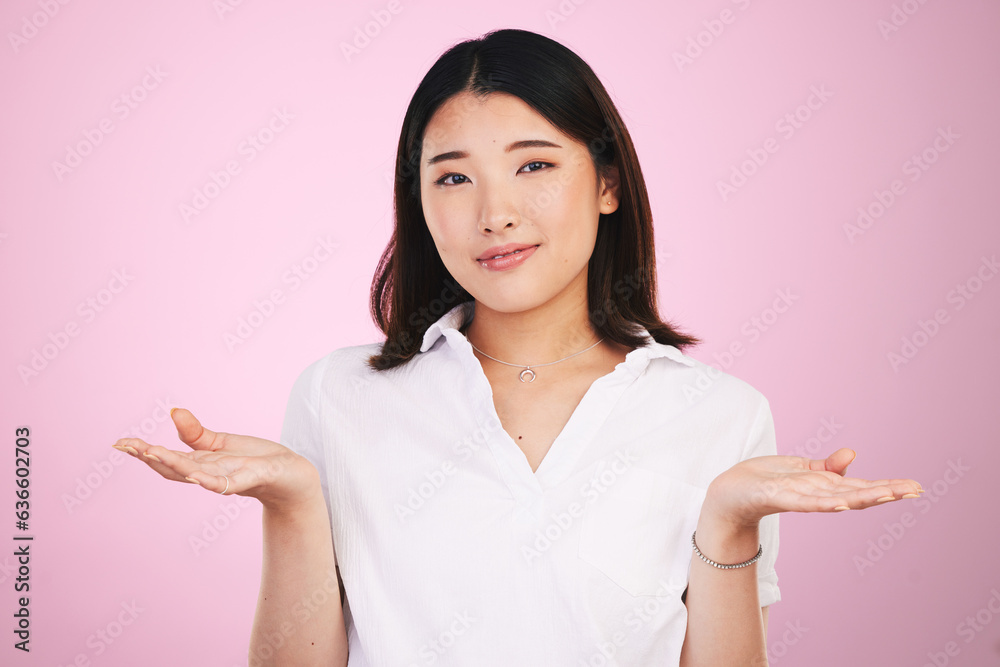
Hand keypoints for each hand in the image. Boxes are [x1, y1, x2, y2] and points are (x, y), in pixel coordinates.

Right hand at [112, 407, 320, 511]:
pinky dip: (212, 481)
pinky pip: (229, 483)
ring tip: (152, 453)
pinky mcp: (252, 479)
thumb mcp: (222, 443)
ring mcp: (230, 479)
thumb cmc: (257, 461)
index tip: (120, 443)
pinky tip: (197, 476)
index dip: (143, 452)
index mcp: (202, 464)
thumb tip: (173, 412)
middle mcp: (210, 474)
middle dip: (151, 458)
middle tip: (128, 446)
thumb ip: (196, 434)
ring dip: (175, 466)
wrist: (293, 477)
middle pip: (175, 469)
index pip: (166, 459)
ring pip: (197, 475)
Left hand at [703, 447, 924, 527]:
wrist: (730, 493)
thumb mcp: (800, 469)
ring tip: (888, 494)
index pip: (861, 486)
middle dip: (885, 492)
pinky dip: (824, 503)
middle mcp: (816, 495)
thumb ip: (826, 466)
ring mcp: (799, 498)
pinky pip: (805, 502)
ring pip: (837, 499)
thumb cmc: (765, 480)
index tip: (916, 486)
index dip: (888, 486)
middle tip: (915, 490)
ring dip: (862, 497)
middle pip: (856, 494)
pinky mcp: (778, 497)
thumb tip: (852, 454)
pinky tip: (842, 504)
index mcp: (823, 487)